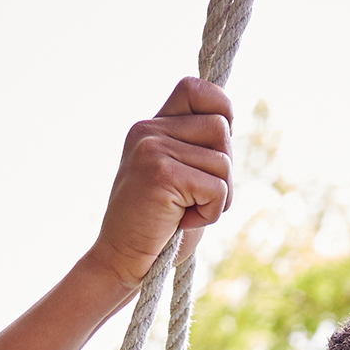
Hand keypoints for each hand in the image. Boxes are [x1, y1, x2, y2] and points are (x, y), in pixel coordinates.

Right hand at [88, 78, 233, 293]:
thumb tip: (228, 122)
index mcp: (151, 125)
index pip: (196, 88)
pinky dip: (211, 213)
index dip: (220, 109)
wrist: (121, 261)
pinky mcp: (162, 174)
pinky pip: (217, 187)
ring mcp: (153, 149)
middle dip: (223, 171)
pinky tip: (183, 222)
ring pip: (223, 160)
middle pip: (221, 128)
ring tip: (187, 212)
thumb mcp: (177, 177)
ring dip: (218, 197)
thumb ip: (195, 148)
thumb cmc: (156, 227)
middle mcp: (149, 130)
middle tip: (196, 199)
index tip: (218, 145)